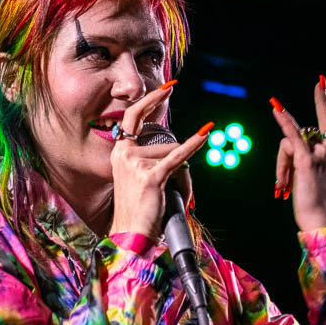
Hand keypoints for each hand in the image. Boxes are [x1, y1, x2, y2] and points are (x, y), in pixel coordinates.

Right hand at [108, 88, 209, 237]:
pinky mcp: (151, 176)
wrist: (131, 236)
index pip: (132, 118)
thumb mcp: (141, 178)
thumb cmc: (140, 210)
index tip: (165, 88)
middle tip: (173, 119)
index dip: (149, 101)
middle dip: (167, 134)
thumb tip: (181, 147)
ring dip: (181, 175)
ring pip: (173, 155)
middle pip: (161, 139)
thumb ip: (155, 159)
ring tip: (172, 197)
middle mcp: (124, 155)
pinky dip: (193, 145)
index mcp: (119, 153)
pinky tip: (205, 134)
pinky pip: (178, 157)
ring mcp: (136, 164)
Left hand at [271, 76, 325, 230]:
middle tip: (284, 185)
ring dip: (281, 167)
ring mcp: (321, 154)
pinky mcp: (307, 162)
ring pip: (290, 145)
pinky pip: (293, 136)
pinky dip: (284, 120)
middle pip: (301, 138)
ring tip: (282, 187)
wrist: (325, 224)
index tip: (320, 82)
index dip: (323, 101)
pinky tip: (276, 107)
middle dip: (287, 160)